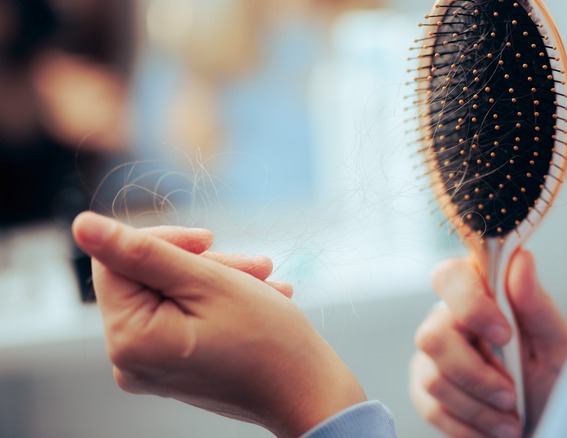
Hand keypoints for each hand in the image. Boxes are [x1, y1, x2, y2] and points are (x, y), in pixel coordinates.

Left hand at [72, 212, 366, 437]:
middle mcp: (129, 361)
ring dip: (219, 278)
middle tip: (256, 264)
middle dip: (203, 263)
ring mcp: (151, 368)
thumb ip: (142, 253)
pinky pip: (183, 318)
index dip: (163, 241)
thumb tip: (83, 225)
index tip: (210, 240)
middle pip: (147, 280)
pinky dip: (219, 301)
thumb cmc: (267, 340)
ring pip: (172, 295)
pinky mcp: (173, 370)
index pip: (116, 261)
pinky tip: (261, 296)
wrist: (308, 393)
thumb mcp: (206, 283)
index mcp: (128, 340)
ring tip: (266, 280)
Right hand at [409, 250, 566, 436]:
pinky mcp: (424, 389)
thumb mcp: (558, 345)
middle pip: (432, 335)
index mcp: (481, 295)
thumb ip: (537, 305)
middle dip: (474, 374)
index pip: (450, 277)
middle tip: (511, 395)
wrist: (545, 421)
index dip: (470, 304)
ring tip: (511, 422)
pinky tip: (493, 429)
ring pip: (433, 378)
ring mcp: (432, 356)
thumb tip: (521, 259)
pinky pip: (430, 407)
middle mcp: (449, 319)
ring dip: (478, 407)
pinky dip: (467, 426)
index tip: (505, 335)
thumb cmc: (555, 379)